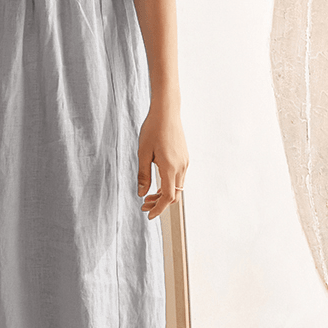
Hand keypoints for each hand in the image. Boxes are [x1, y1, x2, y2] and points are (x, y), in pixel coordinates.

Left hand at [137, 105, 188, 219]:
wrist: (166, 111)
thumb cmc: (152, 130)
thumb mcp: (143, 153)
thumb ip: (143, 175)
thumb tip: (142, 193)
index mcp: (170, 168)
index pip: (167, 197)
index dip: (158, 209)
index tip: (148, 215)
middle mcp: (181, 167)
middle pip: (174, 195)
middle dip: (160, 203)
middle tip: (144, 205)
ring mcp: (185, 162)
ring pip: (177, 187)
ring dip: (164, 194)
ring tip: (148, 195)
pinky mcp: (184, 157)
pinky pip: (179, 177)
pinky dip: (169, 184)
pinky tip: (157, 182)